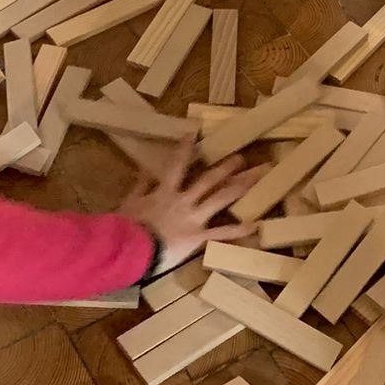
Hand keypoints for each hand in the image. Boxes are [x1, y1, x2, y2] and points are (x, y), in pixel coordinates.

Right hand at [118, 141, 264, 274]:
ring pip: (221, 199)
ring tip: (257, 177)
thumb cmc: (127, 227)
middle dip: (226, 167)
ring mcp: (193, 218)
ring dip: (239, 186)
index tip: (195, 133)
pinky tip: (256, 225)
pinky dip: (239, 230)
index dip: (185, 148)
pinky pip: (221, 233)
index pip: (177, 164)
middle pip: (209, 180)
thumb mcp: (130, 202)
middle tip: (242, 157)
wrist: (130, 251)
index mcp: (166, 191)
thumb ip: (140, 185)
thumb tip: (144, 168)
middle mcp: (184, 201)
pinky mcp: (198, 237)